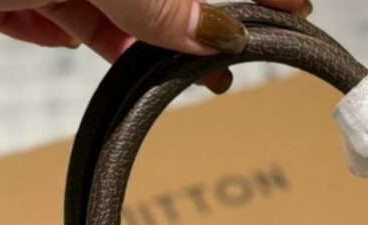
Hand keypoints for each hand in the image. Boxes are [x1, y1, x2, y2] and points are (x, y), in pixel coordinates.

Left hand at [0, 0, 310, 62]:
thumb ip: (154, 0)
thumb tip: (214, 32)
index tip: (292, 4)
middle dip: (199, 19)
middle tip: (237, 50)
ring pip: (125, 6)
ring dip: (151, 41)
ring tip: (189, 73)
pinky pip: (76, 20)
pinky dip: (94, 41)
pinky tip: (112, 53)